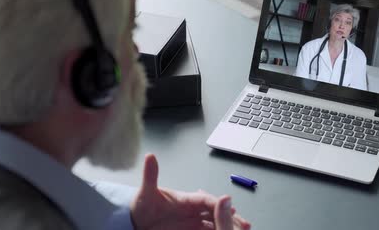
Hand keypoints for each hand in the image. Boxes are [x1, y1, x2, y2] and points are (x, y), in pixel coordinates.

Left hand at [131, 154, 250, 229]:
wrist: (136, 223)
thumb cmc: (141, 206)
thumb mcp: (145, 193)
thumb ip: (150, 176)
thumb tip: (150, 156)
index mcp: (187, 199)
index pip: (207, 200)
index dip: (219, 203)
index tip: (229, 207)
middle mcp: (193, 210)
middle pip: (217, 211)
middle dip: (230, 216)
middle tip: (242, 224)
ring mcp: (193, 221)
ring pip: (216, 222)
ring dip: (227, 226)